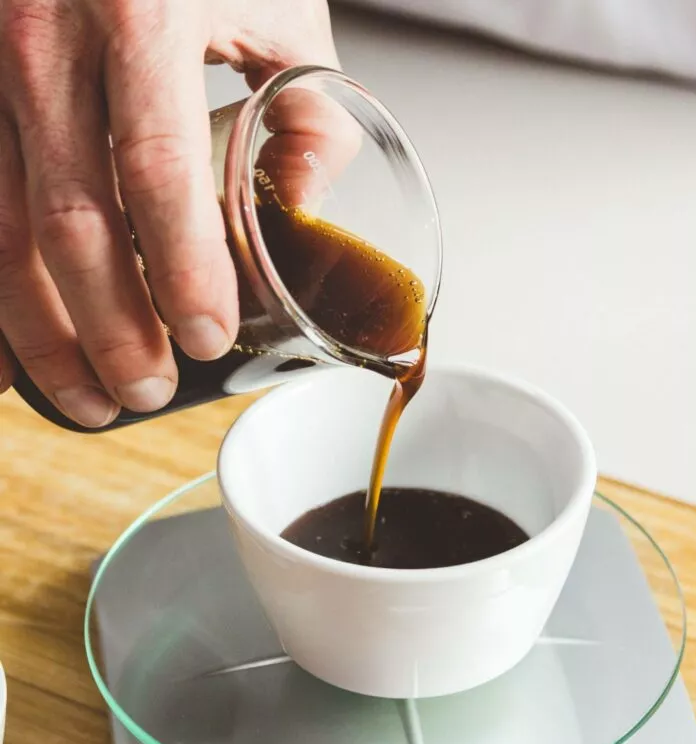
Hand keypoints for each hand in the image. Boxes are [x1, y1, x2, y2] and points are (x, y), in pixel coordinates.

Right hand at [0, 0, 339, 425]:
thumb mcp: (280, 4)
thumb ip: (308, 108)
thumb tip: (303, 201)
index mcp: (139, 10)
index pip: (157, 170)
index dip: (181, 270)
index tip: (208, 337)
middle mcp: (39, 30)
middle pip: (67, 217)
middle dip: (110, 326)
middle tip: (149, 391)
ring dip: (39, 330)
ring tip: (89, 396)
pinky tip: (8, 351)